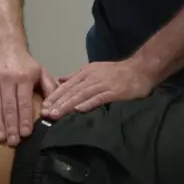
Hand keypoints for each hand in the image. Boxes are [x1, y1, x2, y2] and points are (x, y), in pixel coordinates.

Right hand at [0, 42, 56, 145]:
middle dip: (11, 126)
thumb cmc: (25, 63)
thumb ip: (50, 88)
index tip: (25, 134)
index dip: (24, 119)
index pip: (24, 102)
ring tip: (0, 138)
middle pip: (9, 106)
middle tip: (13, 142)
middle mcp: (7, 79)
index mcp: (23, 77)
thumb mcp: (41, 71)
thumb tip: (54, 108)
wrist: (4, 45)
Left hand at [41, 59, 156, 118]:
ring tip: (56, 114)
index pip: (66, 85)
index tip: (43, 106)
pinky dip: (88, 104)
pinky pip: (98, 98)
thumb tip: (59, 80)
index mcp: (85, 73)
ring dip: (67, 105)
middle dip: (57, 103)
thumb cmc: (116, 72)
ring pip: (81, 95)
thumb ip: (76, 76)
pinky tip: (78, 110)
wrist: (139, 69)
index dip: (54, 96)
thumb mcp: (93, 70)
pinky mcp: (113, 92)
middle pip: (71, 91)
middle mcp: (91, 78)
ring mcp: (102, 84)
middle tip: (45, 113)